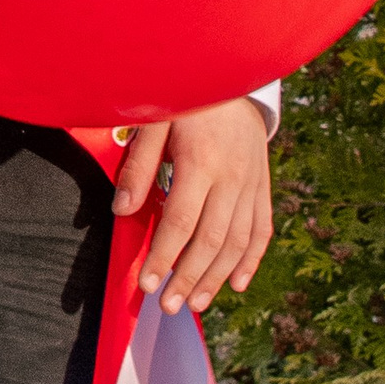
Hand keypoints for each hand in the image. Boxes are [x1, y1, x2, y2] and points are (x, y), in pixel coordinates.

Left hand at [111, 100, 273, 316]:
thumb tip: (122, 211)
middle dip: (189, 277)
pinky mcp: (263, 185)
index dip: (164, 256)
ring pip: (238, 240)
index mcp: (201, 160)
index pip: (181, 221)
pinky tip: (237, 285)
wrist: (234, 77)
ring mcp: (252, 183)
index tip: (147, 284)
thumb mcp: (154, 120)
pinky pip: (262, 229)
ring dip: (217, 277)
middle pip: (212, 239)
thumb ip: (138, 166)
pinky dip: (252, 260)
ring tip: (195, 304)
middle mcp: (232, 176)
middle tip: (169, 306)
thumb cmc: (185, 98)